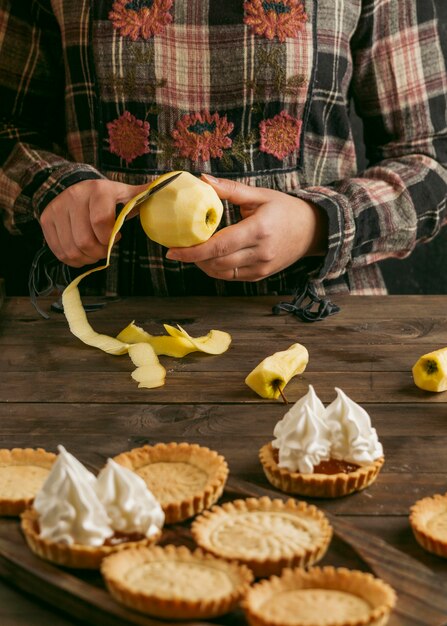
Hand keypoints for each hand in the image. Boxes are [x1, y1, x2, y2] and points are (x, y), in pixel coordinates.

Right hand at [40, 179, 147, 266]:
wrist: (70, 183)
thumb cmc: (104, 194)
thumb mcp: (123, 192)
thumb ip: (143, 194)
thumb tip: (168, 187)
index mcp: (97, 190)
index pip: (101, 222)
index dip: (110, 238)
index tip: (117, 238)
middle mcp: (74, 198)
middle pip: (85, 241)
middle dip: (99, 252)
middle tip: (106, 250)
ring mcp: (57, 209)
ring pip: (71, 249)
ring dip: (86, 258)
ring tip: (95, 252)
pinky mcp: (46, 220)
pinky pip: (59, 251)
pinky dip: (73, 259)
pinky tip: (82, 253)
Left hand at [166, 175, 327, 281]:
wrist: (313, 230)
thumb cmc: (285, 209)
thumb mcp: (260, 195)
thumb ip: (230, 189)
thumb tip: (202, 179)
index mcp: (259, 230)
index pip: (219, 246)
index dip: (193, 251)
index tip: (172, 251)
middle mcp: (260, 252)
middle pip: (217, 262)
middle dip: (194, 258)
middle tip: (179, 248)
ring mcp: (261, 267)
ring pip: (222, 272)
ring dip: (203, 264)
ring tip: (194, 252)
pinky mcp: (260, 275)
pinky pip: (231, 276)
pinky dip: (216, 269)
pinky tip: (210, 257)